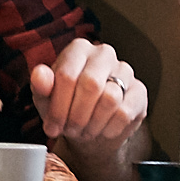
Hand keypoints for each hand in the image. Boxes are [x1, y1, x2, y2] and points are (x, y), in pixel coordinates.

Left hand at [31, 38, 145, 151]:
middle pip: (91, 85)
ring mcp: (125, 70)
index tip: (52, 127)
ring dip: (93, 123)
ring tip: (84, 130)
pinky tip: (102, 131)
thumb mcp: (46, 98)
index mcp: (78, 49)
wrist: (91, 126)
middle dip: (76, 116)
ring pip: (110, 99)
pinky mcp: (139, 91)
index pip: (67, 75)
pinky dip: (109, 129)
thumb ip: (41, 85)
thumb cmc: (66, 106)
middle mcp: (104, 53)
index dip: (57, 107)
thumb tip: (40, 74)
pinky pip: (125, 113)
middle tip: (70, 130)